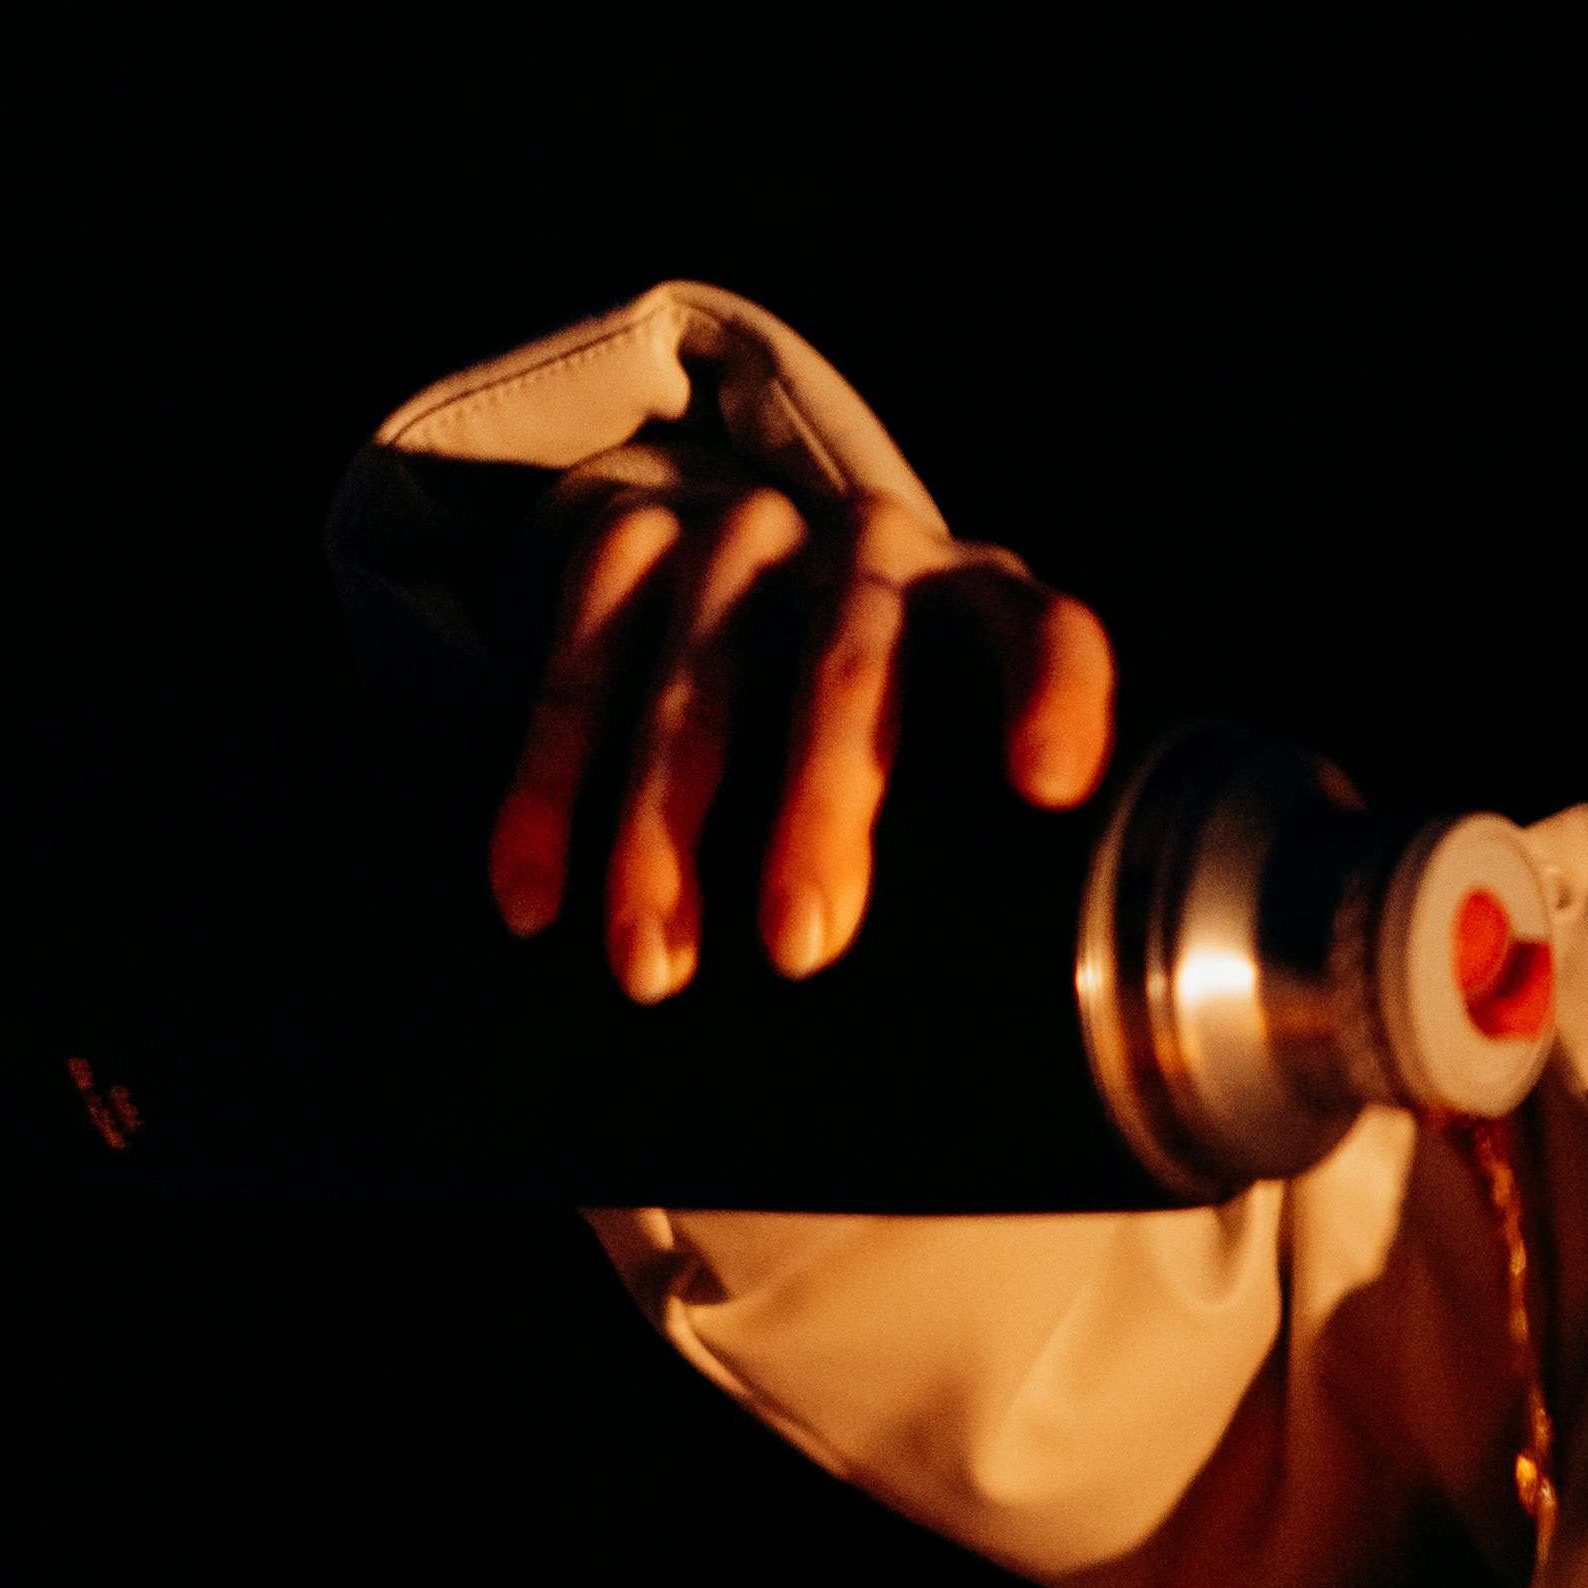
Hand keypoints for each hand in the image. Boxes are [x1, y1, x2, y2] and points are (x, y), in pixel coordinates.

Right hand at [488, 478, 1117, 1003]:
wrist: (746, 562)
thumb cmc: (888, 721)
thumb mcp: (955, 749)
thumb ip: (983, 848)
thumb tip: (1009, 1053)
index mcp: (985, 600)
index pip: (1046, 633)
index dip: (1055, 697)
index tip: (1049, 785)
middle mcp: (870, 546)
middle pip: (849, 665)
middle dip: (818, 810)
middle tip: (799, 951)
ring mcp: (742, 534)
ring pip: (696, 678)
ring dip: (662, 831)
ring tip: (653, 971)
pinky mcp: (626, 536)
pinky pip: (576, 670)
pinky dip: (546, 792)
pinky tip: (533, 903)